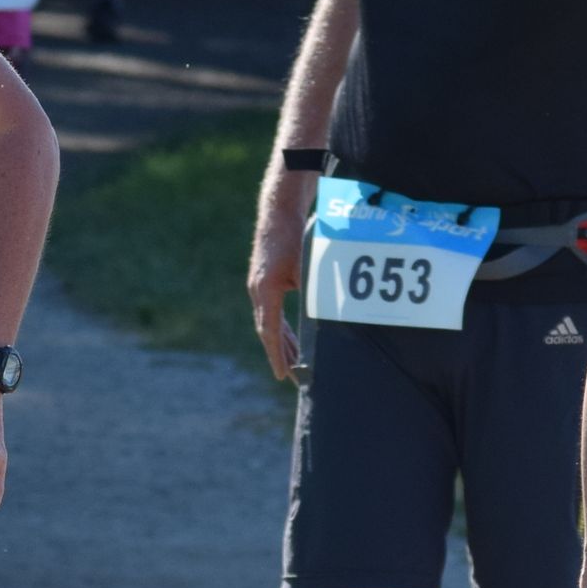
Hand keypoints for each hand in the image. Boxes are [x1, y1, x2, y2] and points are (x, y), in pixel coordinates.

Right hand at [249, 176, 311, 381]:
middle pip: (267, 331)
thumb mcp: (306, 266)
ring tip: (290, 363)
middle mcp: (257, 292)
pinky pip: (271, 312)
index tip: (283, 374)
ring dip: (279, 342)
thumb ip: (313, 291)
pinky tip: (288, 337)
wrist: (278, 211)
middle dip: (279, 354)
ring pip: (268, 323)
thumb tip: (328, 315)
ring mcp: (259, 287)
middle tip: (290, 376)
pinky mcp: (265, 282)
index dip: (276, 354)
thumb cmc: (292, 235)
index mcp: (264, 290)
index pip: (269, 331)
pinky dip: (279, 327)